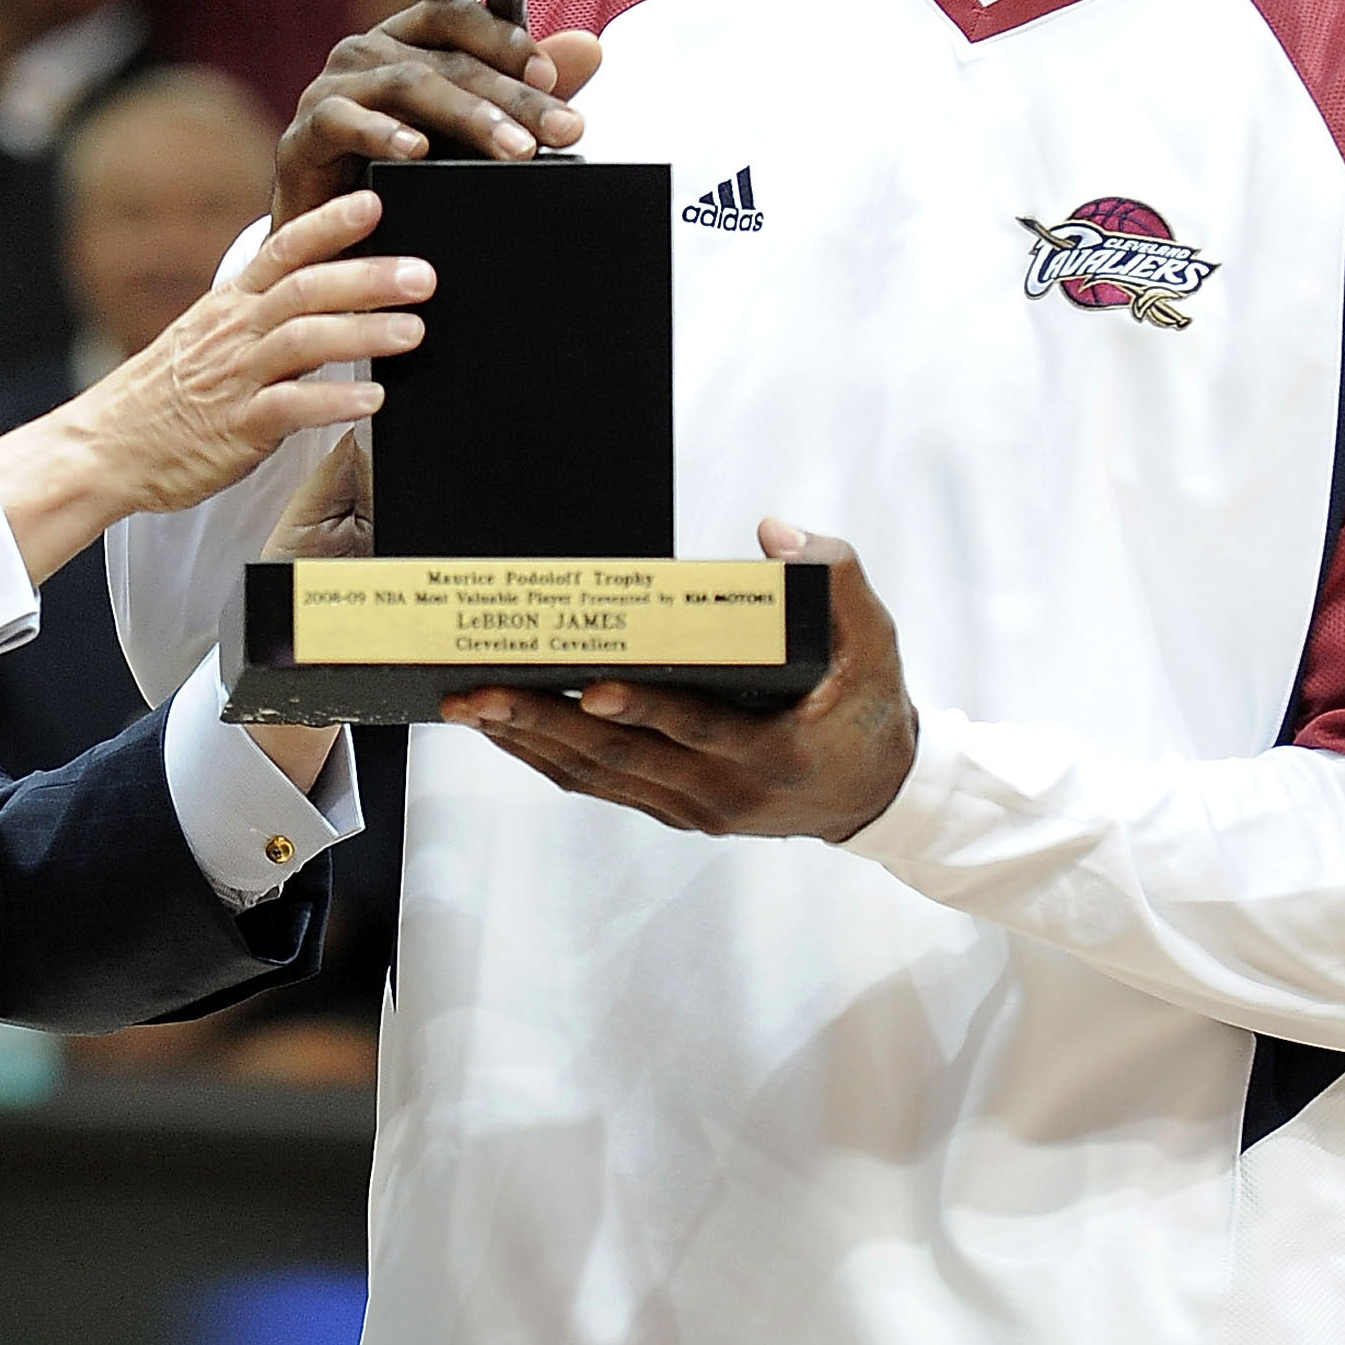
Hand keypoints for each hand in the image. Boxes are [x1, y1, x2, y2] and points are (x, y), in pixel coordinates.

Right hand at [0, 190, 430, 580]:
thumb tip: (337, 296)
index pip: (282, 249)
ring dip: (363, 333)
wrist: (105, 447)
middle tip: (424, 274)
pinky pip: (290, 408)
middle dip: (368, 277)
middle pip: (305, 289)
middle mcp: (234, 332)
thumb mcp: (213, 338)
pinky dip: (334, 402)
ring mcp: (235, 378)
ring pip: (303, 342)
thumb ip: (269, 316)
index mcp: (230, 305)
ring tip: (414, 332)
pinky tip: (374, 400)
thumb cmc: (169, 395)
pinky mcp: (236, 427)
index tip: (374, 202)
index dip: (328, 223)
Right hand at [274, 0, 603, 224]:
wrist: (331, 240)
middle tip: (563, 130)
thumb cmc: (400, 176)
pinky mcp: (302, 132)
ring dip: (468, 116)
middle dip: (512, 95)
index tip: (554, 76)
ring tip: (516, 150)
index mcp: (405, 39)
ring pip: (406, 83)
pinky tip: (417, 151)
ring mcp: (329, 87)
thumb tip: (591, 47)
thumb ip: (524, 92)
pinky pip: (342, 120)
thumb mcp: (471, 134)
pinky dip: (381, 133)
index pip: (458, 16)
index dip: (506, 39)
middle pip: (446, 57)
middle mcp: (366, 51)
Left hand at [441, 520, 917, 843]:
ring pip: (598, 776)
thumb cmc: (870, 706)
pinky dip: (547, 757)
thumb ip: (835, 577)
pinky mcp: (673, 811)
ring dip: (529, 741)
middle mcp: (726, 793)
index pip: (699, 729)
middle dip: (544, 722)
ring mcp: (694, 809)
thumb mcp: (876, 640)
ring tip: (468, 705)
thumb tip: (774, 533)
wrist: (874, 793)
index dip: (647, 709)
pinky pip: (599, 785)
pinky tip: (502, 728)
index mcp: (776, 753)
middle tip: (480, 692)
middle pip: (622, 757)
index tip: (594, 685)